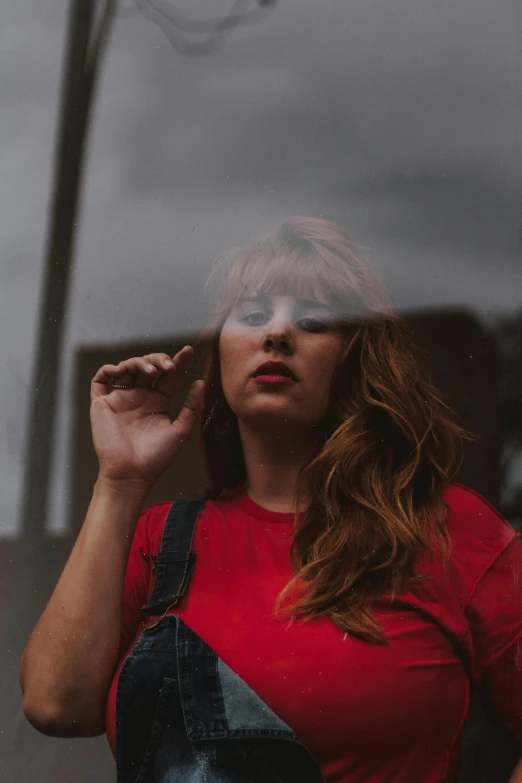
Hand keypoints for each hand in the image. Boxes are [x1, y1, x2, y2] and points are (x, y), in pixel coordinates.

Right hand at [90, 345, 204, 487]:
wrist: (132, 474)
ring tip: (150, 371)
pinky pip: (100, 380)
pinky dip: (108, 369)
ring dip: (138, 362)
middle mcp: (139, 397)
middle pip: (147, 367)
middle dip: (158, 360)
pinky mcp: (101, 404)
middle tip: (168, 366)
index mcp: (158, 402)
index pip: (168, 376)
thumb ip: (192, 406)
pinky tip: (121, 370)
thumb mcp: (181, 429)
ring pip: (126, 368)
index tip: (188, 351)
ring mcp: (120, 398)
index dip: (178, 361)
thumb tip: (200, 382)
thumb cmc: (156, 457)